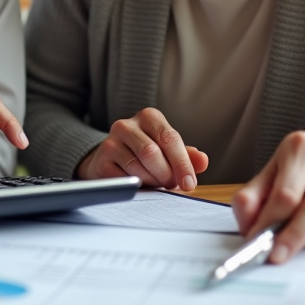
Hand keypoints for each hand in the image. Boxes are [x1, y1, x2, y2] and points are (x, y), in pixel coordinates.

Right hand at [75, 108, 208, 190]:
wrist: (111, 159)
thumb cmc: (145, 154)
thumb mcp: (168, 151)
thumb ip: (186, 156)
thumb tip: (203, 161)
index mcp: (149, 117)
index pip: (169, 138)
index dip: (182, 163)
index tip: (189, 184)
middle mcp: (127, 125)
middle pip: (151, 153)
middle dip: (166, 174)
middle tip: (171, 185)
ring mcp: (111, 142)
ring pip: (137, 168)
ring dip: (152, 182)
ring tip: (155, 183)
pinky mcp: (101, 161)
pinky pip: (123, 179)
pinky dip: (136, 187)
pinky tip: (139, 185)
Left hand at [231, 131, 304, 263]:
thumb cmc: (299, 171)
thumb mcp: (271, 174)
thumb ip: (252, 197)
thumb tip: (247, 225)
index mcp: (300, 147)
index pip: (285, 193)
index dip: (269, 221)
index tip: (257, 240)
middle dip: (291, 237)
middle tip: (275, 255)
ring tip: (291, 238)